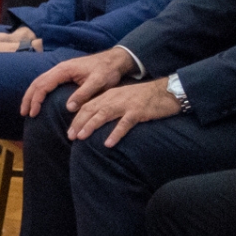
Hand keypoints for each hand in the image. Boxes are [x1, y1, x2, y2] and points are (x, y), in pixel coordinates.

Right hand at [21, 48, 134, 117]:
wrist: (114, 60)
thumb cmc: (107, 71)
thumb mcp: (98, 83)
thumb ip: (83, 94)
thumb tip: (68, 107)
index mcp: (64, 70)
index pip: (43, 85)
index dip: (36, 99)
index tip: (33, 113)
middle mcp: (58, 69)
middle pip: (37, 83)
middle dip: (29, 98)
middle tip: (24, 113)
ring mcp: (60, 71)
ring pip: (39, 82)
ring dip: (32, 95)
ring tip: (27, 109)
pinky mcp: (64, 74)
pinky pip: (46, 82)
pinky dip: (39, 92)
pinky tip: (38, 100)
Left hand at [65, 77, 179, 145]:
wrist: (166, 91)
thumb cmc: (144, 97)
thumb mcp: (123, 98)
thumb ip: (110, 105)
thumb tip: (95, 119)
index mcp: (109, 95)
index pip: (87, 106)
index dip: (77, 119)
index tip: (70, 131)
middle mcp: (114, 98)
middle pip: (91, 110)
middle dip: (79, 123)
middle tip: (70, 137)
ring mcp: (126, 104)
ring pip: (103, 114)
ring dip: (91, 126)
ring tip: (81, 137)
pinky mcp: (138, 112)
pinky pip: (124, 124)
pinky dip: (115, 133)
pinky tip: (108, 143)